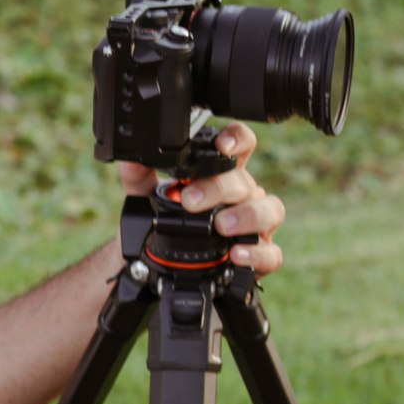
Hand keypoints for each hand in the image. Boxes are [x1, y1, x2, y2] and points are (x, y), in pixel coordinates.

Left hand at [115, 122, 285, 275]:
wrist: (155, 264)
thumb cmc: (162, 223)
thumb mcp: (145, 197)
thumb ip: (138, 176)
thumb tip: (132, 160)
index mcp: (222, 175)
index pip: (240, 146)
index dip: (237, 139)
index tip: (221, 145)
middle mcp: (244, 196)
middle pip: (245, 181)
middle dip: (219, 188)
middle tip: (191, 201)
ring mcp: (256, 226)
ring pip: (271, 210)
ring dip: (247, 215)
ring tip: (221, 225)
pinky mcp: (260, 256)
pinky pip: (271, 253)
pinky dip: (257, 253)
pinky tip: (236, 254)